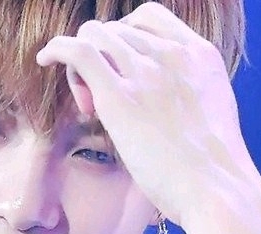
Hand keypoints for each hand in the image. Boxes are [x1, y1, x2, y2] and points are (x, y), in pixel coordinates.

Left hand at [36, 2, 255, 225]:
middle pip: (117, 30)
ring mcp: (145, 71)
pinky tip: (44, 59)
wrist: (215, 188)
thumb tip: (158, 105)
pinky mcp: (119, 95)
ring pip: (95, 36)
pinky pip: (78, 50)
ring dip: (81, 63)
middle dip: (102, 58)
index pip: (149, 18)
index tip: (121, 71)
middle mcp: (171, 53)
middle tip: (99, 101)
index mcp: (198, 54)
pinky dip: (56, 49)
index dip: (125, 38)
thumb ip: (183, 95)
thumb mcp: (208, 114)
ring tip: (86, 103)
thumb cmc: (211, 170)